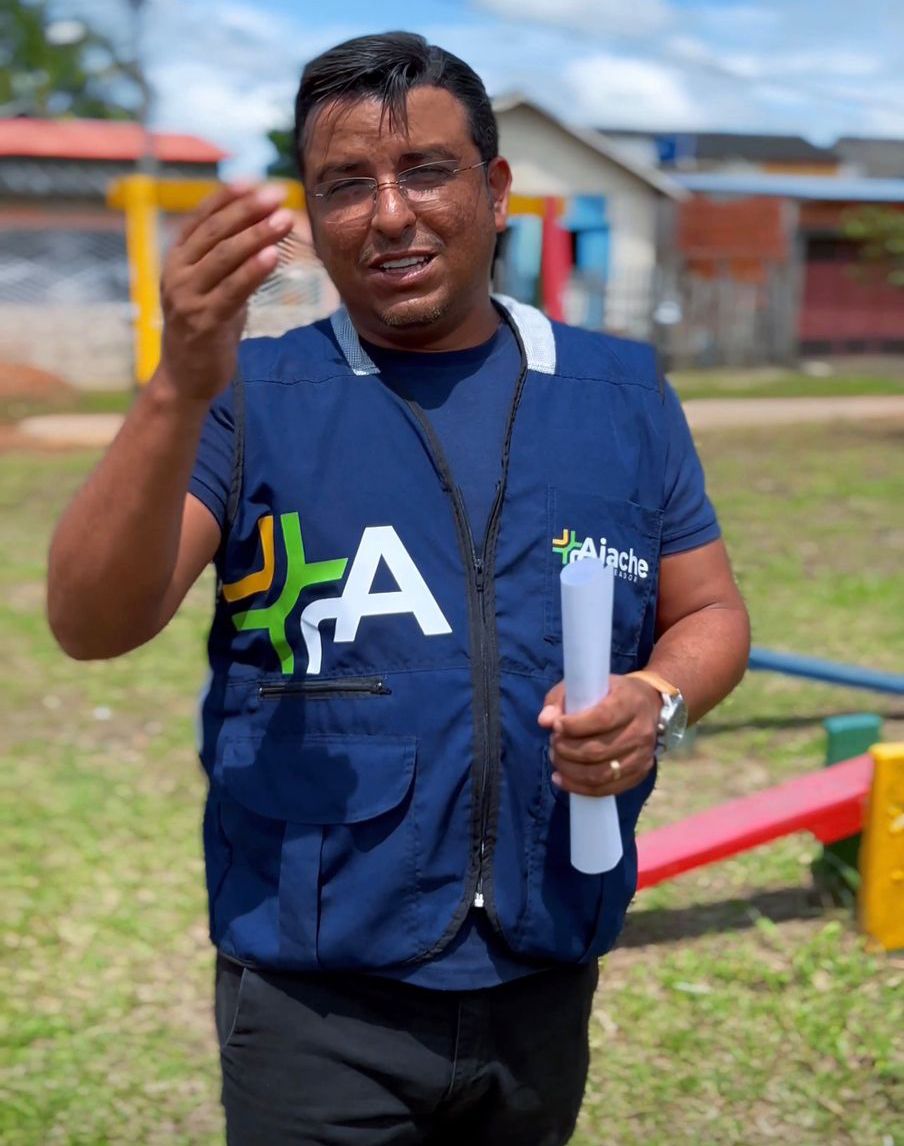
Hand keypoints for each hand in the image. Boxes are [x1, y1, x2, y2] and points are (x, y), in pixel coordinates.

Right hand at [157, 182, 295, 401]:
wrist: (185, 377)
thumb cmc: (205, 327)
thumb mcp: (214, 286)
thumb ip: (228, 259)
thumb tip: (261, 225)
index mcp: (176, 258)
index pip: (201, 218)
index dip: (228, 198)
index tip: (257, 183)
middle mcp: (176, 273)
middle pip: (214, 232)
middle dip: (248, 211)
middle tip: (278, 194)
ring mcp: (186, 297)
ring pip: (223, 257)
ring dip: (256, 235)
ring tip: (284, 219)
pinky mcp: (203, 322)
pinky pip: (231, 291)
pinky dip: (252, 271)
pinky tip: (272, 255)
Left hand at [537, 675, 660, 795]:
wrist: (647, 704)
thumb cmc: (609, 693)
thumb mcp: (584, 685)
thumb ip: (560, 700)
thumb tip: (544, 721)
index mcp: (630, 702)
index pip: (602, 719)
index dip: (575, 726)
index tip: (556, 726)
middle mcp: (640, 731)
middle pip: (598, 751)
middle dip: (567, 750)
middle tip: (553, 743)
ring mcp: (643, 756)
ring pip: (601, 774)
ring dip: (570, 770)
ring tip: (556, 758)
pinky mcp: (640, 774)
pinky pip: (608, 789)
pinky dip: (580, 788)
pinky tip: (561, 779)